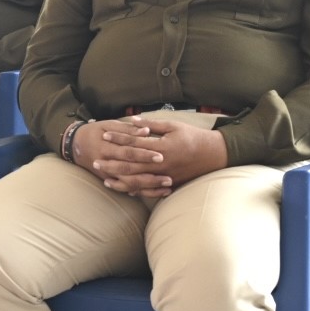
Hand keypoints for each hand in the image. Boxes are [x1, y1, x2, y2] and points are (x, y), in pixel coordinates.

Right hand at [74, 118, 171, 195]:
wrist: (75, 145)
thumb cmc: (94, 132)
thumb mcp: (108, 125)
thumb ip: (128, 129)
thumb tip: (146, 131)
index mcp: (106, 147)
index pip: (128, 152)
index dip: (144, 155)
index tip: (161, 157)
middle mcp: (106, 163)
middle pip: (130, 172)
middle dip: (150, 176)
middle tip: (169, 178)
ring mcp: (106, 174)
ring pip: (128, 184)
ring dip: (148, 187)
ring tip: (166, 188)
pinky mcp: (108, 180)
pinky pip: (125, 189)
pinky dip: (140, 192)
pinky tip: (155, 193)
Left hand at [90, 118, 229, 194]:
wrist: (214, 155)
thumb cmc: (194, 137)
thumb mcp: (174, 126)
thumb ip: (152, 124)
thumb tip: (132, 120)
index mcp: (161, 147)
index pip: (134, 142)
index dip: (118, 138)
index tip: (104, 135)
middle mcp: (161, 163)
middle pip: (131, 165)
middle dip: (112, 163)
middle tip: (95, 161)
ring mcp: (165, 176)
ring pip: (137, 180)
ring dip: (120, 180)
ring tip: (104, 178)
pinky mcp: (169, 184)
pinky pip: (149, 190)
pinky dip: (135, 190)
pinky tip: (123, 188)